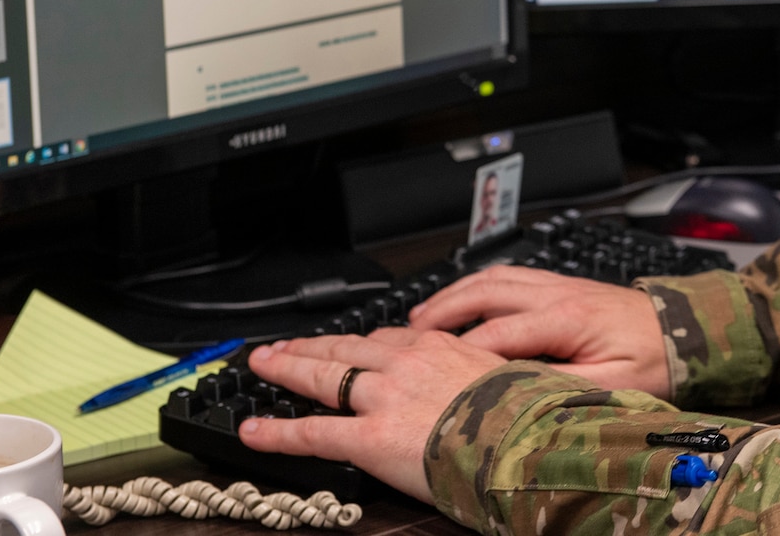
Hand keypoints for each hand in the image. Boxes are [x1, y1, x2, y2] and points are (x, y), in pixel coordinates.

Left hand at [238, 329, 504, 501]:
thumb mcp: (506, 376)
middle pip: (345, 348)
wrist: (525, 440)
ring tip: (263, 367)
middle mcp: (405, 363)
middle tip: (282, 346)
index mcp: (440, 347)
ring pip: (323, 377)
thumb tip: (487, 383)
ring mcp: (383, 397)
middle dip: (309, 346)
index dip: (357, 343)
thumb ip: (481, 375)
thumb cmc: (524, 414)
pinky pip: (312, 432)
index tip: (346, 344)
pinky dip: (277, 432)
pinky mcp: (369, 436)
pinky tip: (254, 432)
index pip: (387, 338)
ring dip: (287, 370)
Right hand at [408, 265, 671, 398]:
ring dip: (453, 293)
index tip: (432, 367)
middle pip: (486, 291)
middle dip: (443, 311)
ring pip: (493, 277)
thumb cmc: (654, 359)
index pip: (500, 331)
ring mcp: (557, 284)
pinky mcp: (560, 285)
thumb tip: (518, 392)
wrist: (684, 329)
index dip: (462, 349)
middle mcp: (558, 292)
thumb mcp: (613, 386)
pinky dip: (475, 286)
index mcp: (568, 319)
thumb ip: (562, 386)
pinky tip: (459, 300)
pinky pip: (508, 276)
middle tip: (408, 334)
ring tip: (420, 316)